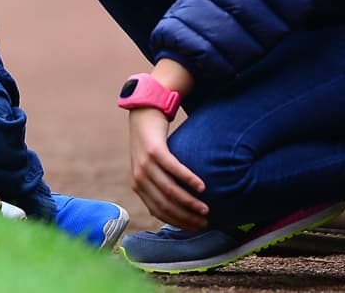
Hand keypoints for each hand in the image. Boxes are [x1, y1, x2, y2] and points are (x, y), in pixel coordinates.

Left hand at [127, 108, 208, 228]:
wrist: (142, 117)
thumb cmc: (152, 146)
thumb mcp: (150, 169)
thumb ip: (159, 188)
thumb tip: (177, 211)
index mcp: (138, 186)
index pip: (159, 212)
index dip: (178, 222)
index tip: (196, 227)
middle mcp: (140, 178)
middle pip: (165, 205)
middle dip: (186, 217)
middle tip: (205, 221)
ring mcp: (146, 164)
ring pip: (170, 190)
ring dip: (189, 202)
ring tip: (205, 209)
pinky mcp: (155, 150)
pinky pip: (174, 169)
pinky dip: (189, 179)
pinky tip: (202, 187)